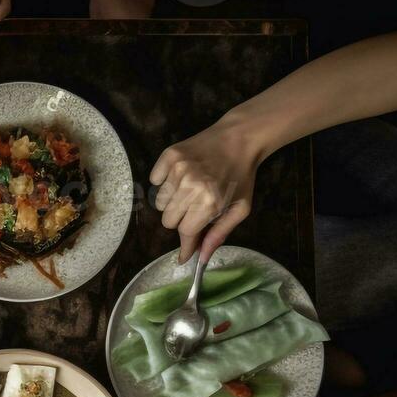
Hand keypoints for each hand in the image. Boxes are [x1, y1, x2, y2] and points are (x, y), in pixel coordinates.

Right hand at [148, 116, 262, 262]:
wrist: (240, 138)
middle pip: (168, 220)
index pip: (185, 232)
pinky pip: (154, 180)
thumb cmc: (242, 176)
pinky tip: (181, 175)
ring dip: (172, 201)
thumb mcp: (240, 208)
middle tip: (194, 209)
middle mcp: (190, 186)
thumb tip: (200, 259)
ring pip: (159, 202)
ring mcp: (177, 170)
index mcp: (209, 202)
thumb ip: (219, 234)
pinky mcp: (168, 156)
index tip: (184, 256)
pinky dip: (164, 181)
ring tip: (189, 189)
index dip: (186, 244)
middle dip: (180, 219)